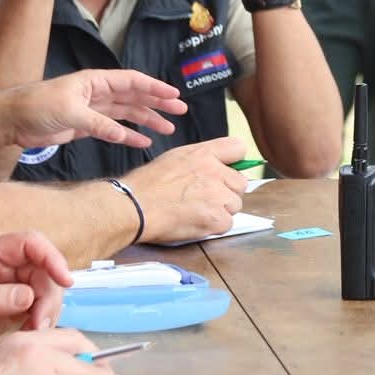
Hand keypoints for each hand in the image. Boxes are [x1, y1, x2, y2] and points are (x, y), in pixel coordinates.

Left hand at [0, 231, 74, 357]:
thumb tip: (27, 295)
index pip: (30, 243)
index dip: (52, 257)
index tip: (65, 280)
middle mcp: (5, 263)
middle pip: (45, 269)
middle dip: (49, 296)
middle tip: (40, 323)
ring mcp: (13, 281)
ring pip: (48, 287)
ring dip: (47, 310)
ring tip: (32, 331)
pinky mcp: (18, 299)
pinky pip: (42, 303)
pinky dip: (43, 319)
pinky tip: (30, 332)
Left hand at [6, 69, 189, 150]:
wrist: (11, 120)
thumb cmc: (37, 106)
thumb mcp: (70, 112)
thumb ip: (98, 124)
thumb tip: (123, 135)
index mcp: (95, 81)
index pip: (131, 82)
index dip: (154, 88)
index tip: (174, 95)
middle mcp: (96, 93)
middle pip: (133, 97)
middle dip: (157, 104)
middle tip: (179, 111)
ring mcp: (92, 109)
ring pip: (126, 114)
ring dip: (146, 120)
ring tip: (167, 129)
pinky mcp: (84, 126)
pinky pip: (113, 129)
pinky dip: (128, 135)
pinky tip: (142, 141)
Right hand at [122, 136, 248, 241]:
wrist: (134, 207)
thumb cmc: (147, 185)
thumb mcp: (174, 158)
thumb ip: (200, 159)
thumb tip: (218, 165)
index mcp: (204, 154)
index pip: (238, 148)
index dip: (234, 162)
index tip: (227, 172)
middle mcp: (214, 171)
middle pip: (240, 183)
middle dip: (226, 192)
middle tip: (204, 199)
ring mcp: (217, 195)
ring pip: (234, 205)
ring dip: (221, 211)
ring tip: (196, 211)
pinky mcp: (216, 218)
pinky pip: (227, 224)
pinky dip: (214, 227)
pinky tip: (195, 222)